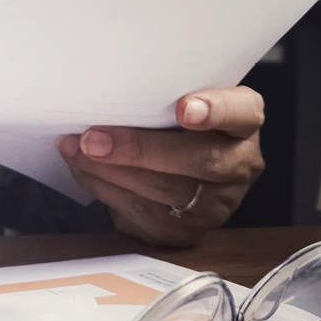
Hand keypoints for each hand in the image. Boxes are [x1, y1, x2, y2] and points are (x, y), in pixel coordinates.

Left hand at [58, 87, 264, 246]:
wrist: (171, 167)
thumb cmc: (170, 123)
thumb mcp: (175, 99)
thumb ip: (160, 94)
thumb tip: (104, 89)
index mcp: (244, 122)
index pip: (243, 113)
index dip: (215, 110)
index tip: (184, 109)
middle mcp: (239, 164)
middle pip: (202, 159)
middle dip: (140, 149)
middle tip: (94, 139)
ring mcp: (217, 203)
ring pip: (166, 190)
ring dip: (111, 171)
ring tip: (77, 151)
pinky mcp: (188, 231)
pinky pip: (145, 214)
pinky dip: (106, 190)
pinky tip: (85, 172)